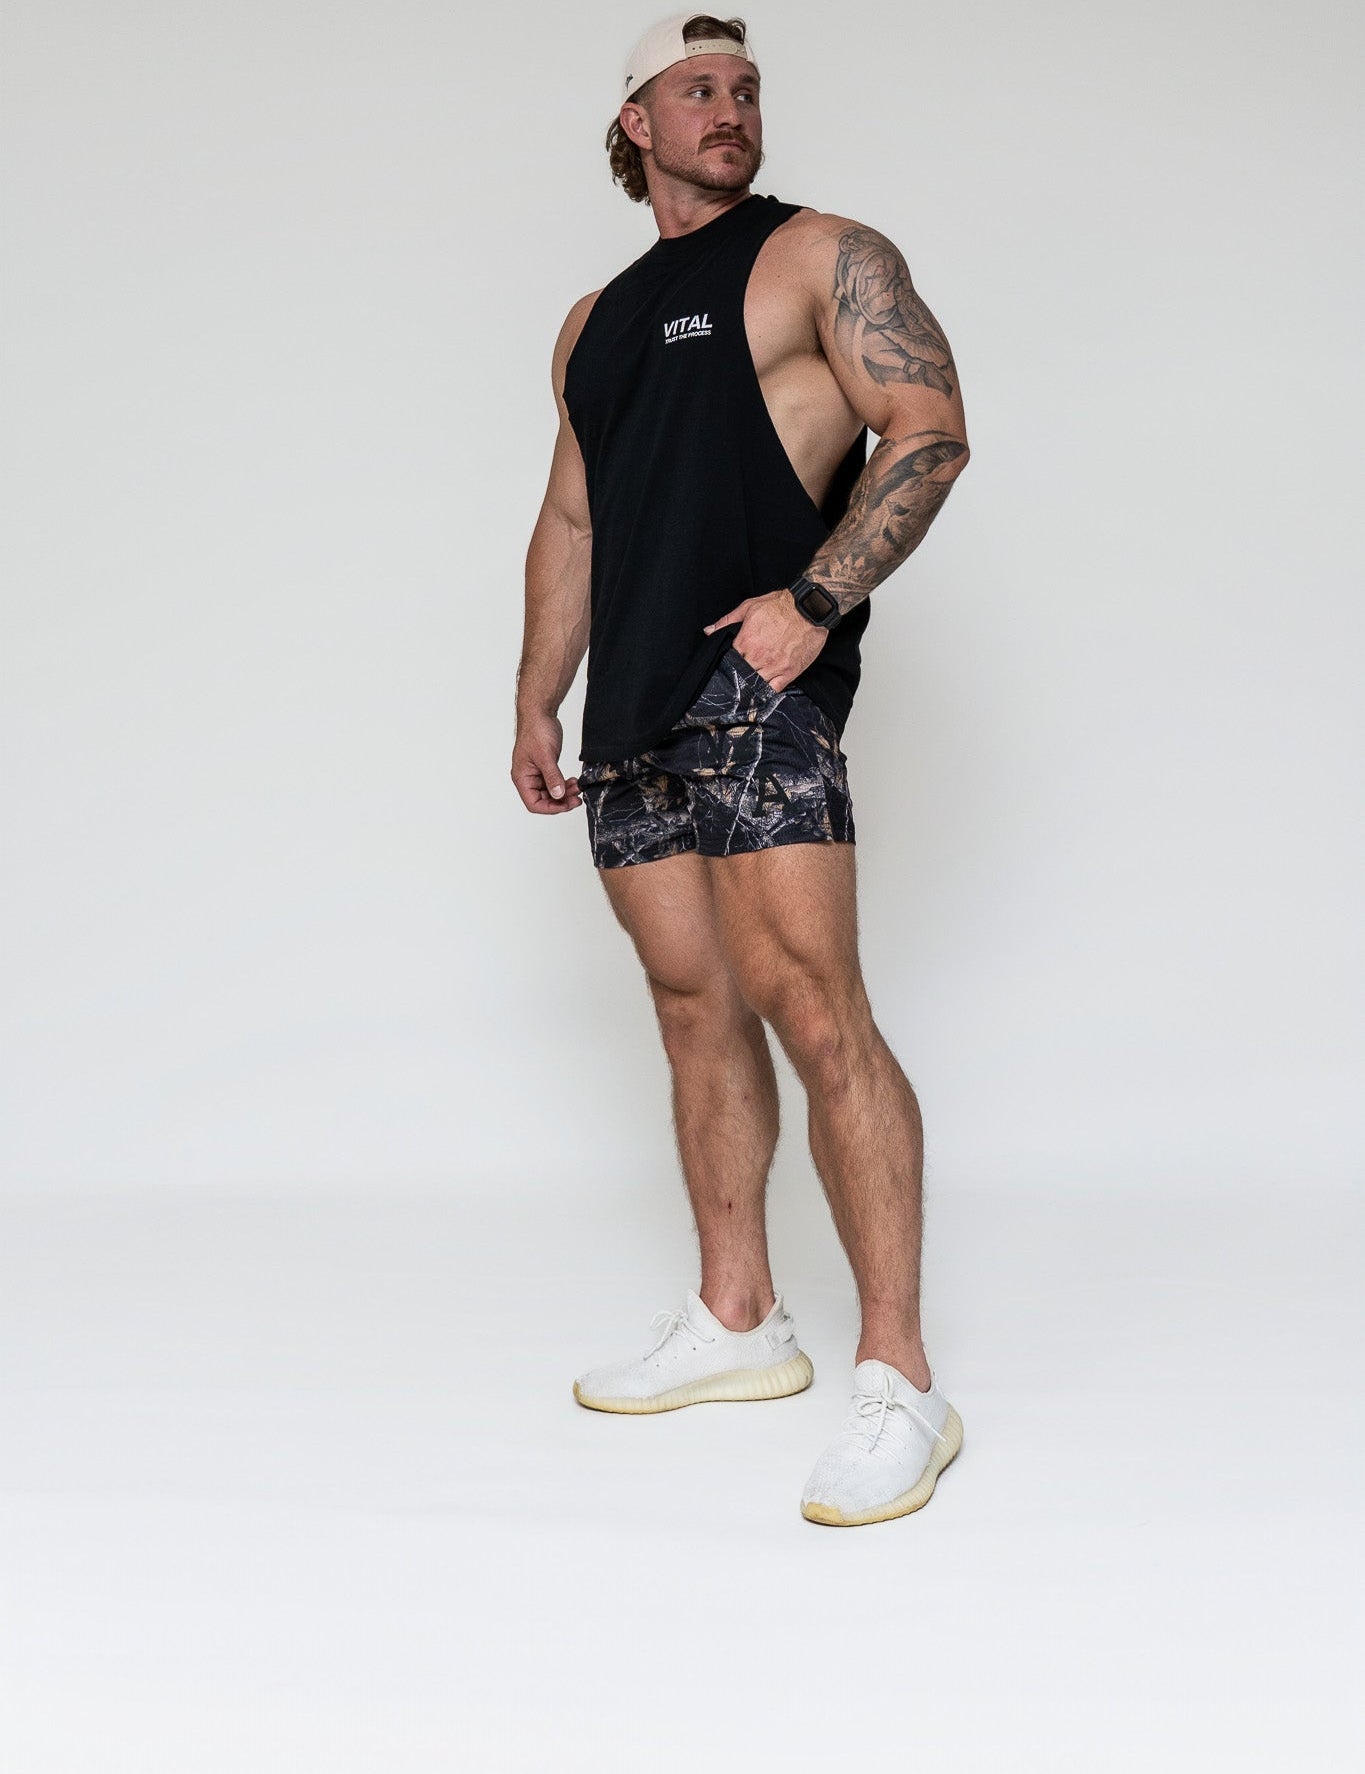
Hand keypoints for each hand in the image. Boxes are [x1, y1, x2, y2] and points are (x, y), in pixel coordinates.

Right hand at [511, 711, 581, 813]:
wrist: (540, 713)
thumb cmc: (536, 730)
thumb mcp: (546, 755)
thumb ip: (552, 776)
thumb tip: (558, 795)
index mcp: (522, 777)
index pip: (534, 804)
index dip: (551, 808)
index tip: (566, 804)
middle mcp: (527, 778)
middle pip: (544, 800)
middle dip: (561, 800)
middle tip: (577, 798)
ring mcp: (537, 773)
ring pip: (551, 792)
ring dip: (565, 793)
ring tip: (578, 788)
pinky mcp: (545, 768)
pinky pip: (555, 782)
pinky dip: (564, 784)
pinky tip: (573, 781)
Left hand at [702, 586, 828, 692]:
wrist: (810, 607)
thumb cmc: (781, 605)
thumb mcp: (749, 607)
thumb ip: (727, 620)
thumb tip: (709, 630)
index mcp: (746, 641)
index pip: (729, 661)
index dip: (728, 664)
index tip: (730, 665)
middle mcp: (758, 657)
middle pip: (741, 676)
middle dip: (738, 677)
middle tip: (739, 677)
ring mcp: (774, 666)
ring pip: (756, 685)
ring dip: (751, 686)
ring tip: (750, 684)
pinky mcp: (790, 672)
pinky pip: (774, 690)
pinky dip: (767, 692)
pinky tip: (764, 690)